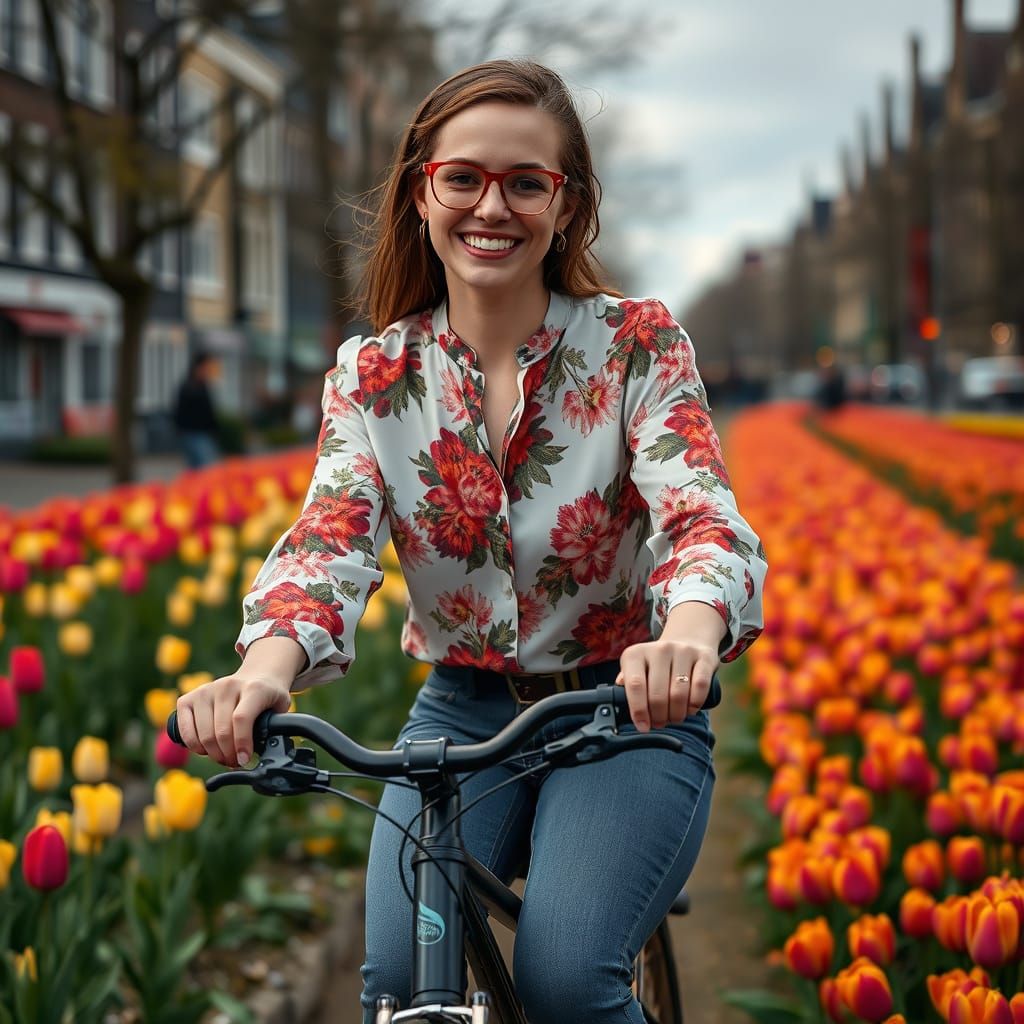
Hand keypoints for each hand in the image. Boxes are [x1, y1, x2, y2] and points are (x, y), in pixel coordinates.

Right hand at [175, 672, 291, 766]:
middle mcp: (227, 686)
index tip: (245, 760)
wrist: (256, 676)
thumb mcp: (280, 708)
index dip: (242, 743)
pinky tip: (207, 749)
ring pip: (204, 735)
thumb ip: (275, 727)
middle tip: (236, 762)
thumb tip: (264, 754)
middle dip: (229, 755)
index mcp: (253, 688)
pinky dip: (195, 747)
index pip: (241, 718)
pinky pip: (185, 731)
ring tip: (225, 757)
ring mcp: (205, 691)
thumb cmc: (267, 698)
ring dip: (214, 754)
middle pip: (221, 731)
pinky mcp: (188, 699)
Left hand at [615, 639, 718, 731]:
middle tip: (660, 723)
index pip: (635, 685)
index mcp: (636, 654)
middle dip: (659, 717)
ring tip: (674, 717)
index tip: (643, 726)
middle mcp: (659, 649)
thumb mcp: (637, 668)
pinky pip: (700, 687)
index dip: (639, 711)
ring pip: (679, 694)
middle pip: (657, 695)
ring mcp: (682, 651)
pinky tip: (690, 709)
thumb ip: (627, 684)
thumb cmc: (657, 664)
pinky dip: (695, 704)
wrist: (688, 640)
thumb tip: (618, 702)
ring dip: (677, 714)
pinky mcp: (704, 657)